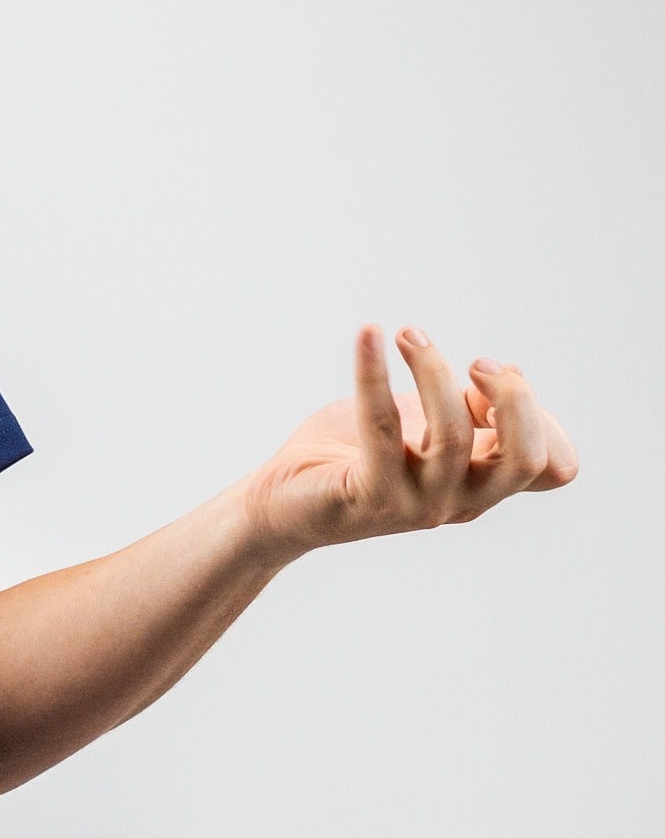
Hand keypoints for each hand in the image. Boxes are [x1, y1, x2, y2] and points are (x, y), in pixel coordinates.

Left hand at [246, 324, 577, 559]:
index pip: (554, 468)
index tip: (489, 381)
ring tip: (409, 334)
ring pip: (452, 436)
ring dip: (434, 369)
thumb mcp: (428, 426)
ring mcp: (416, 504)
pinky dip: (374, 371)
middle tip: (475, 363)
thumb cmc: (357, 455)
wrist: (282, 502)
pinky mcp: (366, 494)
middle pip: (525, 460)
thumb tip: (504, 375)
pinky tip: (368, 334)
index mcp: (481, 484)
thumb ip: (472, 410)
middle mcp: (458, 501)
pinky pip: (379, 426)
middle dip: (514, 397)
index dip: (544, 417)